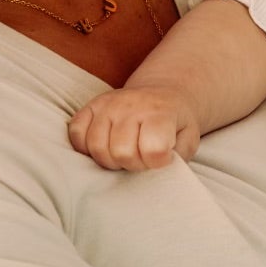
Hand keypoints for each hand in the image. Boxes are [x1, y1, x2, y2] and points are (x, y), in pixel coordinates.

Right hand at [67, 84, 200, 171]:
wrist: (163, 95)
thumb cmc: (175, 123)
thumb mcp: (189, 139)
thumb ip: (179, 156)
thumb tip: (159, 171)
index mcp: (161, 112)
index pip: (153, 149)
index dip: (157, 162)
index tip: (162, 158)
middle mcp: (131, 105)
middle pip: (121, 152)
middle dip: (132, 164)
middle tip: (141, 158)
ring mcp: (108, 104)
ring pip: (96, 147)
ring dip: (110, 160)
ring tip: (123, 154)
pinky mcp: (90, 106)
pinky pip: (76, 134)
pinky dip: (86, 147)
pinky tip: (103, 147)